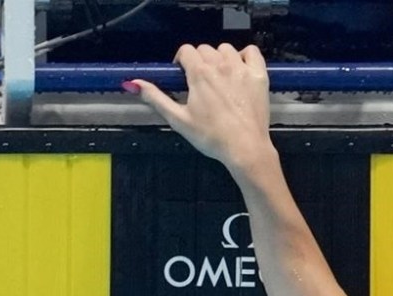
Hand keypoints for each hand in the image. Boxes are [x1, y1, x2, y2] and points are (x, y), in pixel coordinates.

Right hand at [129, 43, 272, 172]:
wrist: (245, 148)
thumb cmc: (211, 137)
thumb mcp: (178, 119)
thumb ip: (155, 98)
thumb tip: (133, 83)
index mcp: (199, 73)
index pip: (186, 50)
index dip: (182, 61)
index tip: (183, 76)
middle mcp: (221, 65)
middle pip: (205, 49)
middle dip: (199, 61)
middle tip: (201, 82)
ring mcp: (242, 69)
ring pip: (226, 49)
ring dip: (220, 58)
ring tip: (220, 78)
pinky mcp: (259, 76)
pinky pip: (252, 52)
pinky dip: (245, 56)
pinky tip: (240, 69)